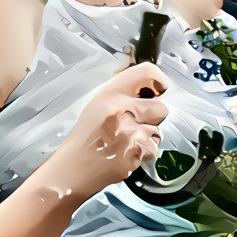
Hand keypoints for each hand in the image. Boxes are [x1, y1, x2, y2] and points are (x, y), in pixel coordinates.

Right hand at [55, 60, 168, 198]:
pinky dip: (142, 152)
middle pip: (160, 108)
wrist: (76, 164)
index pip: (148, 72)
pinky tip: (126, 151)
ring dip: (147, 137)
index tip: (160, 89)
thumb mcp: (100, 101)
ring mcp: (127, 131)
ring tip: (127, 139)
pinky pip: (151, 149)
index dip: (160, 80)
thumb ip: (123, 89)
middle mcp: (119, 108)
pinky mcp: (132, 152)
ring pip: (157, 131)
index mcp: (111, 92)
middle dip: (154, 118)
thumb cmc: (89, 133)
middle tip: (138, 123)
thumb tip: (151, 82)